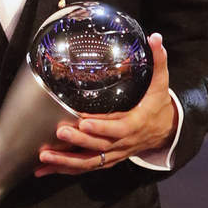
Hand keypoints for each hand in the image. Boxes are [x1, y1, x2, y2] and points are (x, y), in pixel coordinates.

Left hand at [35, 34, 176, 176]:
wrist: (164, 131)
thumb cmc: (158, 105)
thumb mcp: (161, 83)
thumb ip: (158, 61)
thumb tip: (155, 37)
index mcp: (135, 123)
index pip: (117, 128)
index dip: (101, 127)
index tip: (83, 122)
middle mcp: (123, 143)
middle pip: (99, 147)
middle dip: (78, 142)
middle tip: (59, 133)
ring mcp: (114, 154)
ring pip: (89, 162)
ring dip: (66, 161)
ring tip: (44, 157)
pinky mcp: (106, 160)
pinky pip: (84, 168)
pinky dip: (64, 169)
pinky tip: (43, 170)